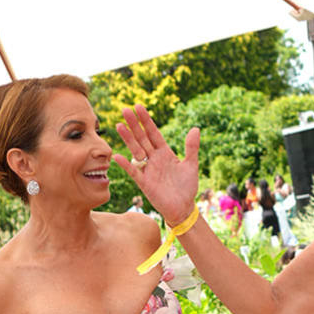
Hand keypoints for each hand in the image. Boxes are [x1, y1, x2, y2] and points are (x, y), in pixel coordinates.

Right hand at [114, 104, 199, 224]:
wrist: (183, 207)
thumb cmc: (187, 187)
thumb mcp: (191, 165)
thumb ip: (191, 147)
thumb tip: (195, 128)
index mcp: (165, 153)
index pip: (153, 133)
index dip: (146, 120)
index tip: (138, 106)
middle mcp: (154, 159)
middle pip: (142, 138)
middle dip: (134, 125)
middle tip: (125, 110)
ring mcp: (148, 170)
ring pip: (136, 151)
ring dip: (128, 139)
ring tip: (119, 125)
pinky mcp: (145, 183)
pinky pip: (134, 172)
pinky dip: (126, 165)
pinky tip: (118, 156)